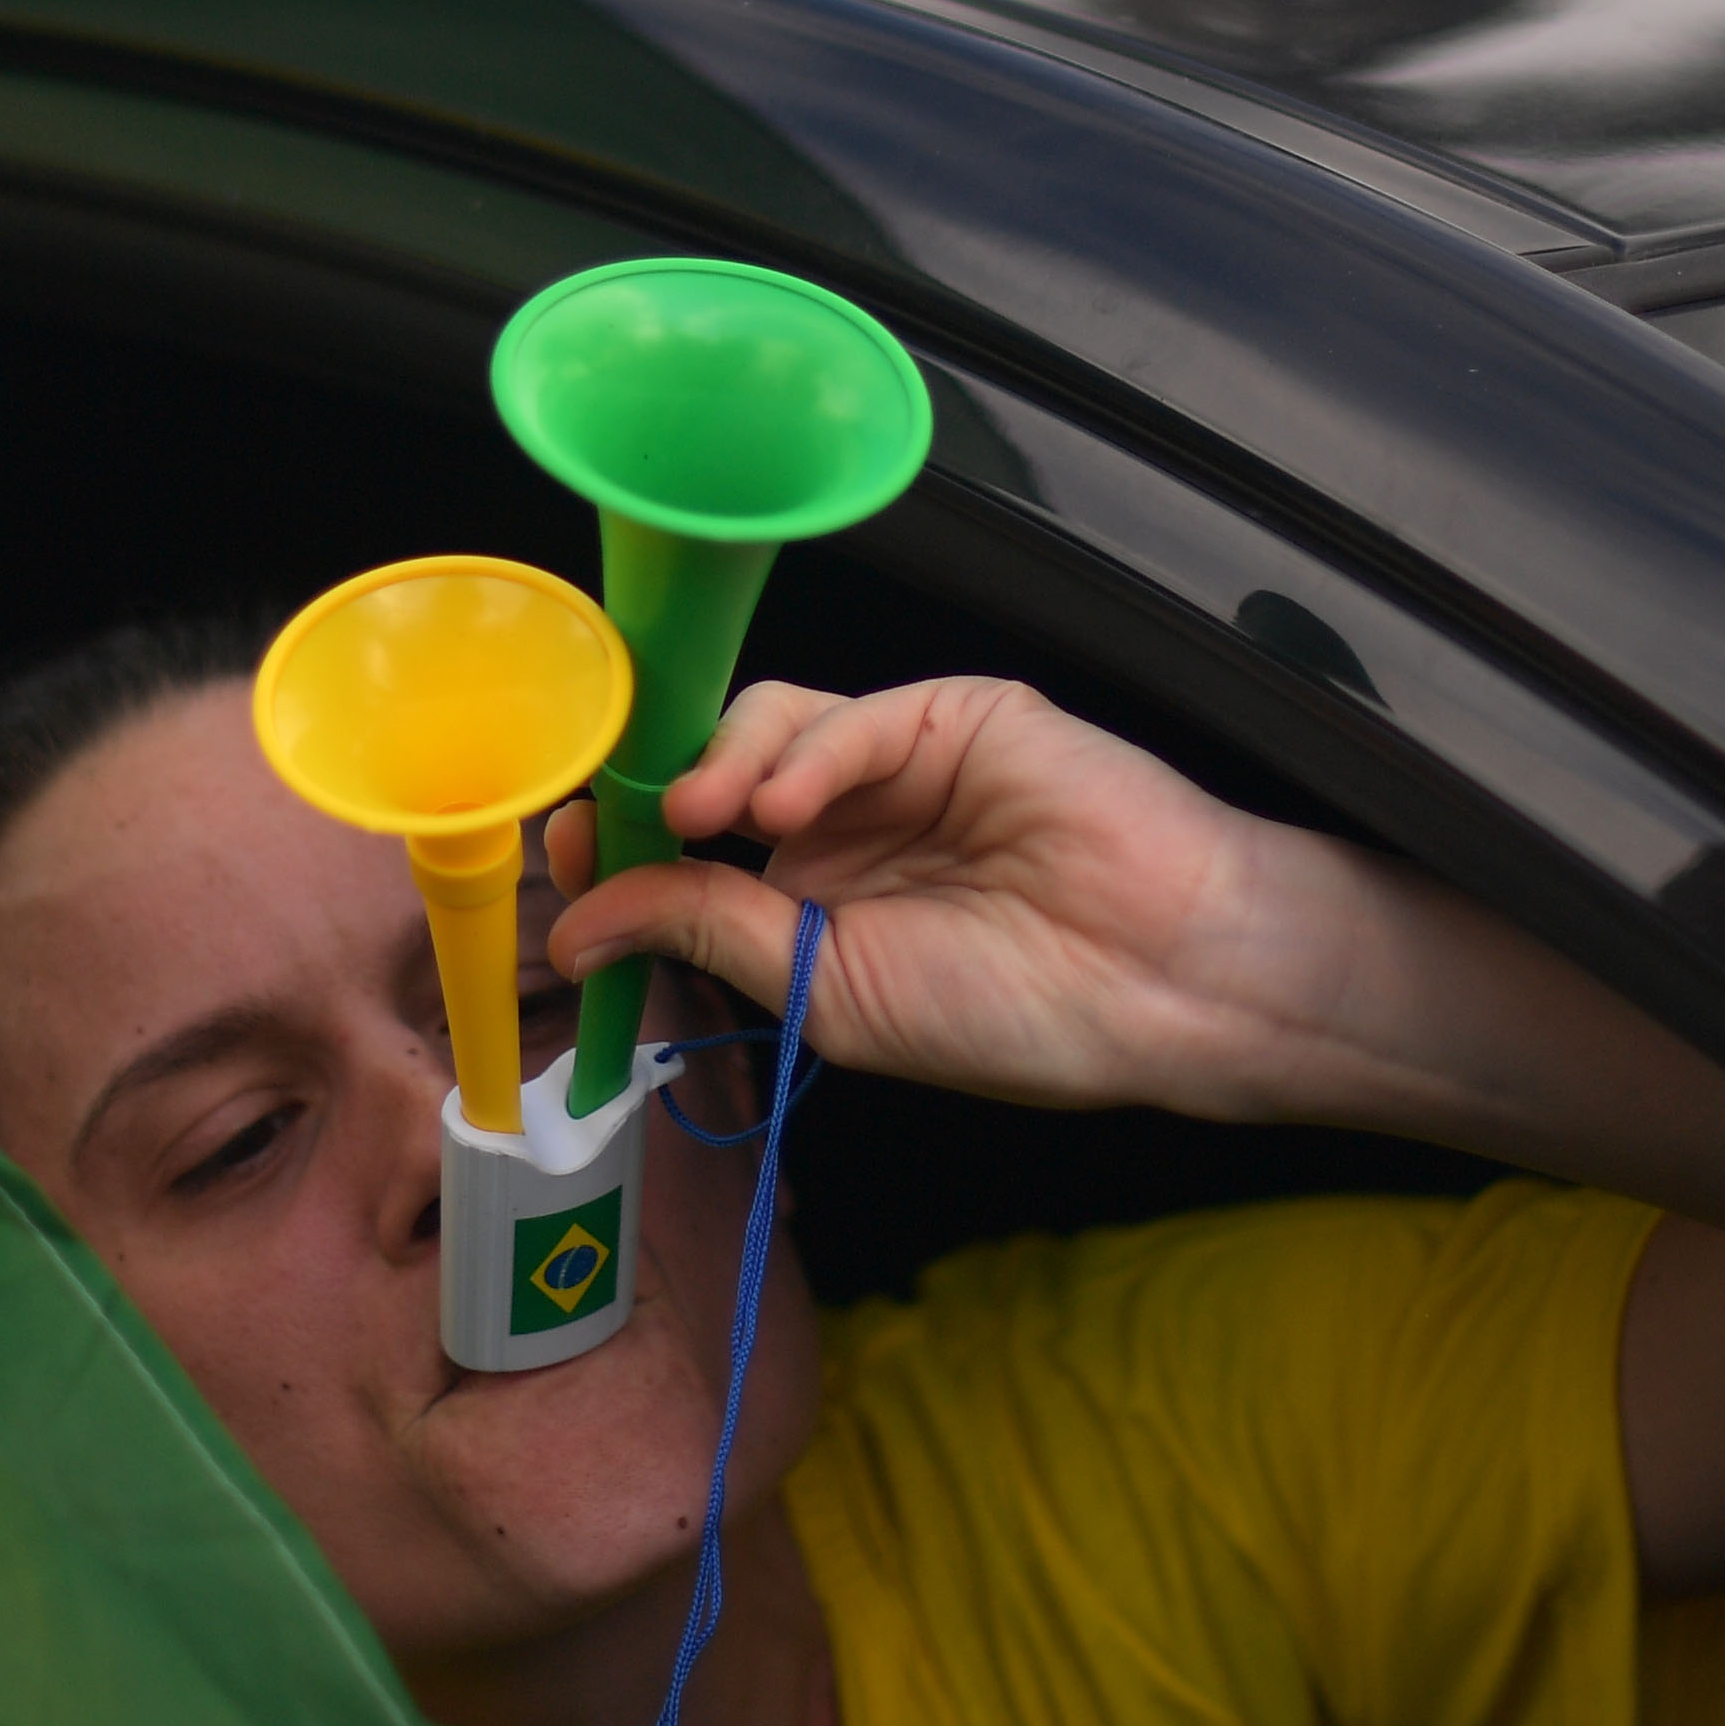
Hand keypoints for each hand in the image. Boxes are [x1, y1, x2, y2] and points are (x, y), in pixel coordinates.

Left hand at [547, 679, 1345, 1119]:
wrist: (1164, 986)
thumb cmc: (1019, 1011)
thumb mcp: (829, 992)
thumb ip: (711, 936)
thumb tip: (577, 930)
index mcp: (808, 898)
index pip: (682, 848)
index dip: (614, 841)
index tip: (560, 851)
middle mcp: (842, 820)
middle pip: (708, 766)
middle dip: (643, 785)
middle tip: (598, 814)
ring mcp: (897, 763)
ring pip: (768, 720)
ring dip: (716, 760)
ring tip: (703, 815)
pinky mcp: (957, 716)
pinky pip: (857, 714)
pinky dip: (806, 748)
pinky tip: (785, 802)